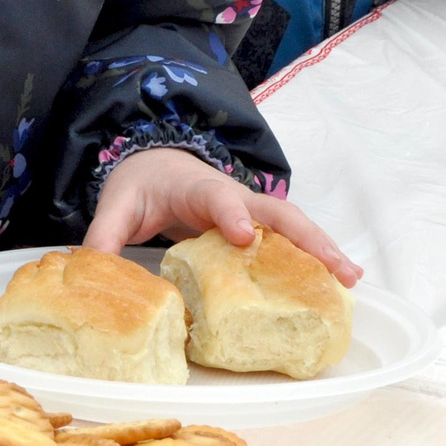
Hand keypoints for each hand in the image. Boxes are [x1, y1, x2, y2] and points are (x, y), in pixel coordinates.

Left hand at [85, 148, 362, 286]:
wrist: (157, 161)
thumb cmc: (141, 183)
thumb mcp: (116, 205)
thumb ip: (103, 236)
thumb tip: (91, 271)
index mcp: (195, 188)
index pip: (216, 197)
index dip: (231, 214)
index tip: (244, 236)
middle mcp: (232, 197)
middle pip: (276, 212)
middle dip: (307, 238)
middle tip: (337, 267)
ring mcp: (250, 211)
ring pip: (293, 226)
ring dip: (323, 250)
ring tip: (353, 279)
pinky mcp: (257, 226)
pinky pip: (290, 241)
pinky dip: (315, 258)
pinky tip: (339, 283)